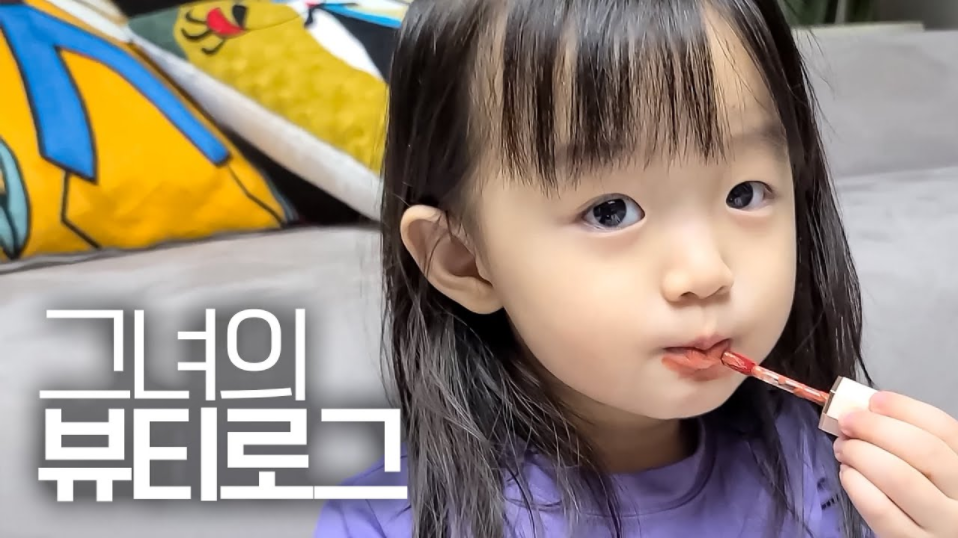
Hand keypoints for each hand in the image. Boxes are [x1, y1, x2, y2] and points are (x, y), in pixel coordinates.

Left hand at [833, 391, 957, 537]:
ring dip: (861, 453)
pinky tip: (848, 474)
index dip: (905, 409)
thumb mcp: (936, 471)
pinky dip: (856, 483)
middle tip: (848, 422)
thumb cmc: (929, 500)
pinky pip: (879, 508)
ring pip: (899, 477)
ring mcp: (940, 525)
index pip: (944, 430)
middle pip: (922, 450)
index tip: (874, 401)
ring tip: (844, 448)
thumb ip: (911, 442)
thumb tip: (867, 412)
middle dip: (876, 428)